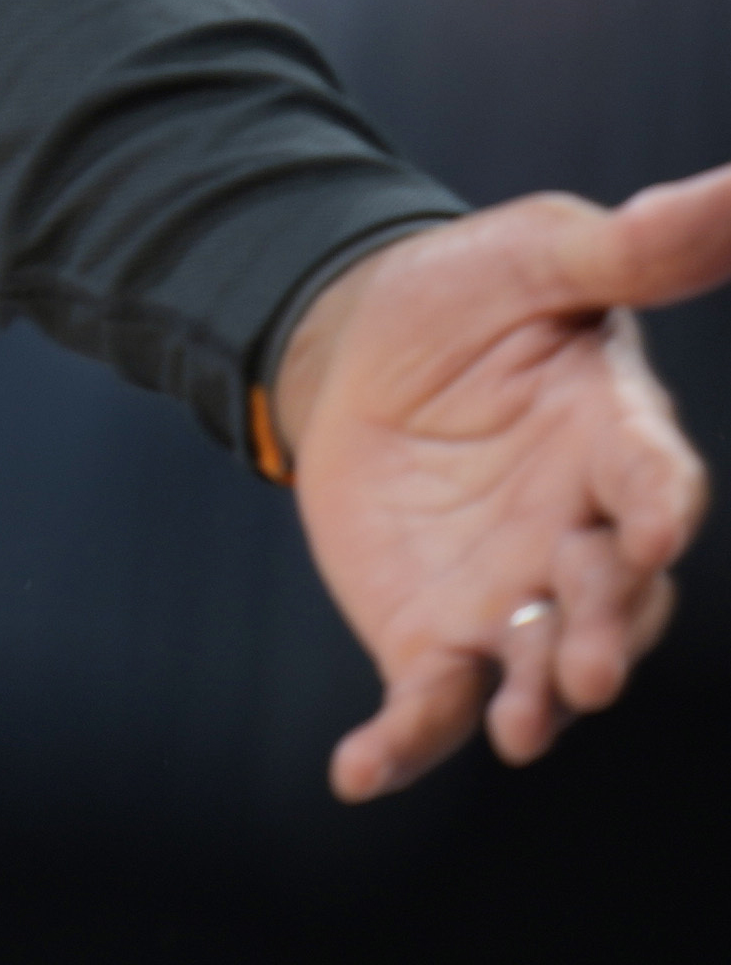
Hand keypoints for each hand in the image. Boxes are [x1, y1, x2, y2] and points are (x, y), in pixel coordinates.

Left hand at [274, 162, 730, 799]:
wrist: (356, 346)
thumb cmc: (469, 300)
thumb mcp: (545, 258)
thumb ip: (641, 243)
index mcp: (619, 446)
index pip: (656, 483)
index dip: (660, 504)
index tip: (659, 521)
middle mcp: (583, 537)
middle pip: (609, 597)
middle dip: (600, 632)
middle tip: (582, 669)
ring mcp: (513, 596)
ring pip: (533, 665)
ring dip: (527, 701)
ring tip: (516, 731)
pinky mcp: (434, 634)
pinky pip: (425, 700)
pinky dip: (402, 743)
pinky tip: (359, 772)